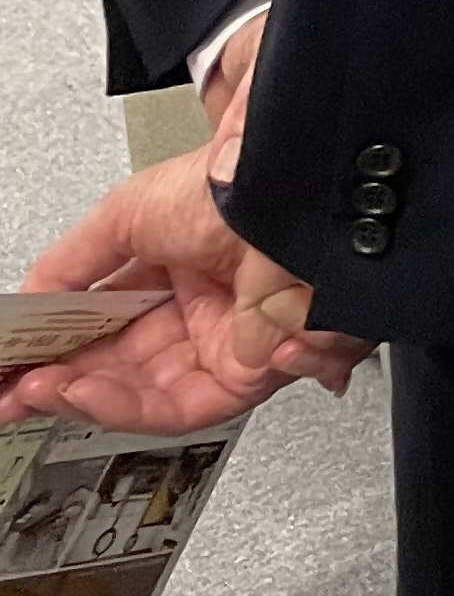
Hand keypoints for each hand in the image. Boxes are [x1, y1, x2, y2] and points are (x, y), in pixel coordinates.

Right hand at [4, 146, 371, 431]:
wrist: (284, 189)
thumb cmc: (227, 188)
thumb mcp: (127, 214)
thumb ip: (73, 263)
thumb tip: (31, 300)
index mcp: (176, 276)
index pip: (107, 331)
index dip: (58, 353)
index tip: (15, 368)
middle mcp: (204, 314)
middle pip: (121, 371)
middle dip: (61, 385)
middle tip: (14, 391)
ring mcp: (227, 344)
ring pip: (145, 397)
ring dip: (86, 399)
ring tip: (43, 390)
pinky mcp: (251, 369)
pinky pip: (187, 407)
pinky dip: (130, 407)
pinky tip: (89, 391)